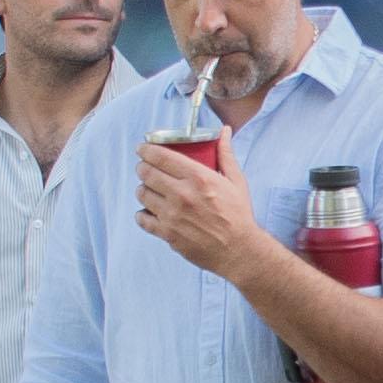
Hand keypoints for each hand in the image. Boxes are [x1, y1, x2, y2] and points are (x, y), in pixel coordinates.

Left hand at [134, 137, 269, 278]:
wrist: (239, 250)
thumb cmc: (239, 215)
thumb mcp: (236, 181)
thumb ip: (226, 154)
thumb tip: (225, 131)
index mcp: (198, 178)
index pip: (161, 156)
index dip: (146, 150)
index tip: (143, 149)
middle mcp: (182, 194)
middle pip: (147, 173)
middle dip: (142, 167)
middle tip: (145, 168)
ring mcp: (173, 215)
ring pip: (142, 194)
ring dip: (143, 189)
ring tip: (149, 189)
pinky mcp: (168, 234)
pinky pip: (143, 219)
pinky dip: (142, 213)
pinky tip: (149, 211)